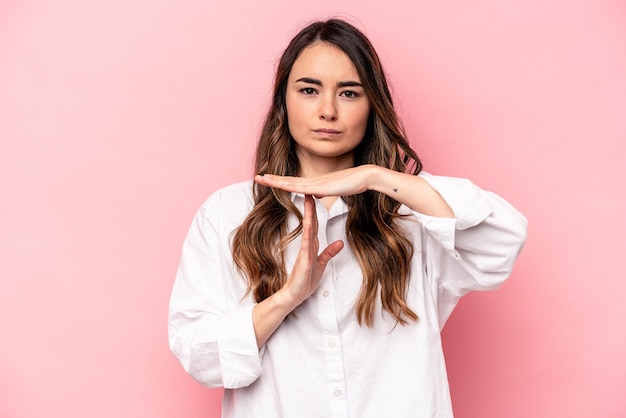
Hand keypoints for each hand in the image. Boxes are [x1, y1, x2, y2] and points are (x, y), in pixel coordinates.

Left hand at [254, 165, 376, 197]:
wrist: (365, 176)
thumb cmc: (352, 183)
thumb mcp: (332, 190)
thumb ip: (321, 191)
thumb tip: (313, 194)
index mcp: (314, 183)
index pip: (293, 182)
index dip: (279, 181)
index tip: (267, 179)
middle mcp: (312, 181)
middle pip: (288, 180)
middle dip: (272, 179)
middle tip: (257, 176)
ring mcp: (316, 183)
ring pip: (292, 182)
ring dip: (276, 181)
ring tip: (263, 179)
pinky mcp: (321, 187)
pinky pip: (302, 188)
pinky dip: (290, 186)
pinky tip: (281, 185)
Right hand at [279, 195, 343, 306]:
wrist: (294, 296)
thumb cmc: (304, 282)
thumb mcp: (321, 265)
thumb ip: (329, 253)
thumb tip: (339, 242)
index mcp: (311, 245)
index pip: (315, 224)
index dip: (316, 210)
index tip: (316, 196)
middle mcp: (307, 245)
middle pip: (311, 222)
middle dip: (311, 206)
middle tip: (310, 189)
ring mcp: (304, 251)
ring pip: (308, 229)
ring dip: (309, 214)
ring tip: (308, 199)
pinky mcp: (304, 260)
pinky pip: (307, 243)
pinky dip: (308, 232)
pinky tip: (309, 223)